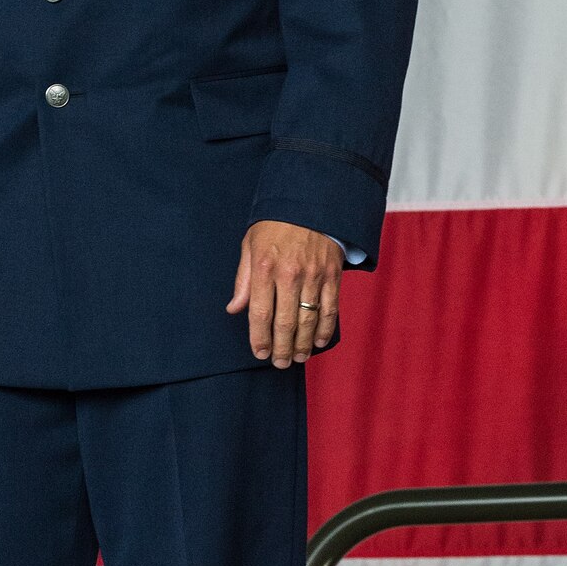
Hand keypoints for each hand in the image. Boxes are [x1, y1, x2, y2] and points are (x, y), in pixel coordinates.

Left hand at [226, 220, 342, 365]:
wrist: (311, 201)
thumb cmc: (275, 224)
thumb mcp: (250, 245)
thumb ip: (243, 279)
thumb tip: (234, 308)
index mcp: (265, 267)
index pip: (260, 313)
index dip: (259, 338)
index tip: (259, 353)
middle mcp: (289, 274)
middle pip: (285, 323)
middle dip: (282, 348)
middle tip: (280, 363)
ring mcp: (313, 276)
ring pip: (309, 320)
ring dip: (303, 344)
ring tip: (298, 358)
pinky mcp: (332, 275)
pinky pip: (330, 308)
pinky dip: (325, 329)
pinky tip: (319, 342)